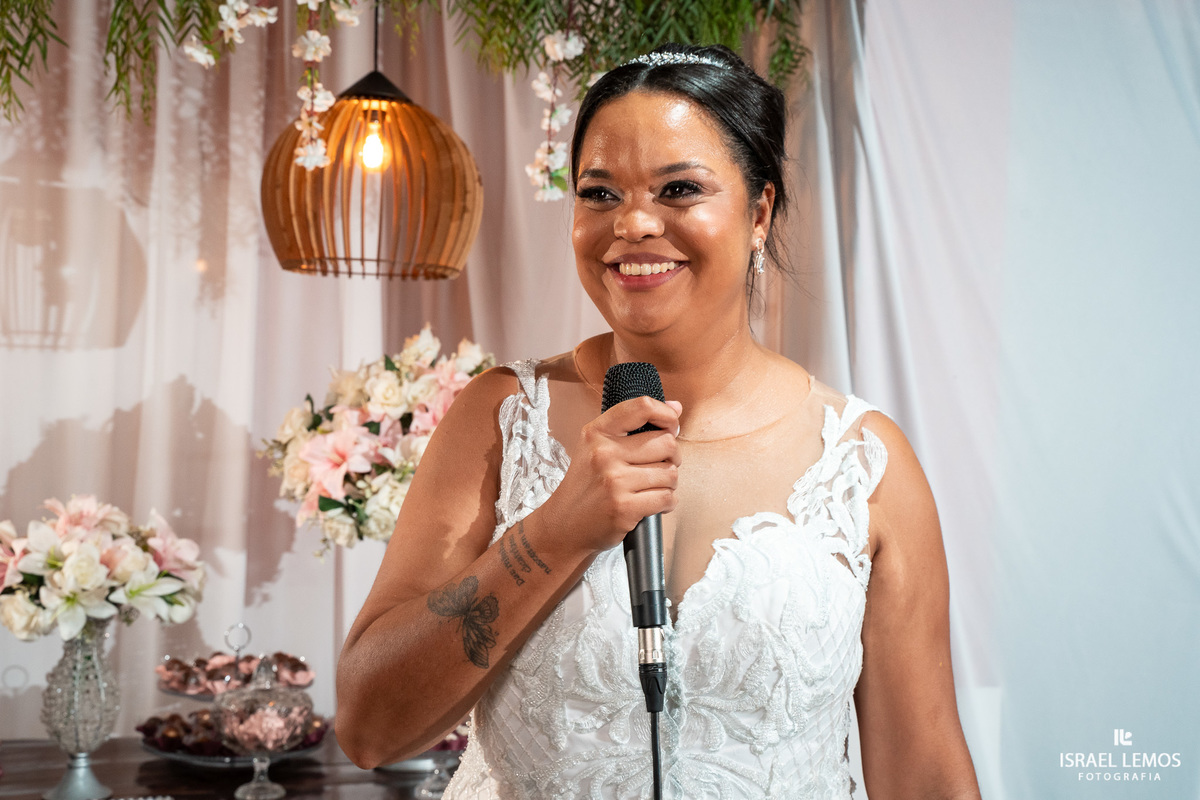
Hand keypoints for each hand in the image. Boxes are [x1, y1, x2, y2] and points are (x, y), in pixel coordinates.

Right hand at [538, 396, 681, 556]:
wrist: (564, 526)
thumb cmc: (586, 486)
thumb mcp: (596, 448)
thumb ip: (633, 426)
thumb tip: (676, 407)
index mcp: (597, 433)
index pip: (642, 407)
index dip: (666, 414)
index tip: (671, 425)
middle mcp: (604, 453)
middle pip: (666, 443)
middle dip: (672, 456)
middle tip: (660, 466)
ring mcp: (614, 481)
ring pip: (670, 473)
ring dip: (668, 483)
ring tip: (652, 487)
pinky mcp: (624, 507)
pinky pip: (667, 498)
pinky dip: (667, 502)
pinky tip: (652, 503)